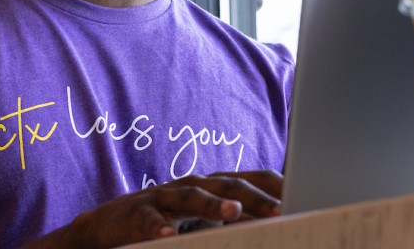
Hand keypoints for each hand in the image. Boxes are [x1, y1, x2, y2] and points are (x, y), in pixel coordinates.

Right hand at [41, 170, 282, 247]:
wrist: (108, 226)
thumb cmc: (165, 223)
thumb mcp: (203, 219)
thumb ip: (235, 216)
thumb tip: (280, 221)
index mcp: (211, 185)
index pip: (249, 178)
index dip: (276, 184)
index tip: (305, 193)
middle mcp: (190, 184)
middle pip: (227, 183)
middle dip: (254, 195)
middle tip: (280, 209)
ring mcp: (162, 196)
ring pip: (191, 195)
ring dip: (212, 204)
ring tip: (232, 212)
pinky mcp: (135, 213)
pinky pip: (149, 219)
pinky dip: (158, 226)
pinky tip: (167, 235)